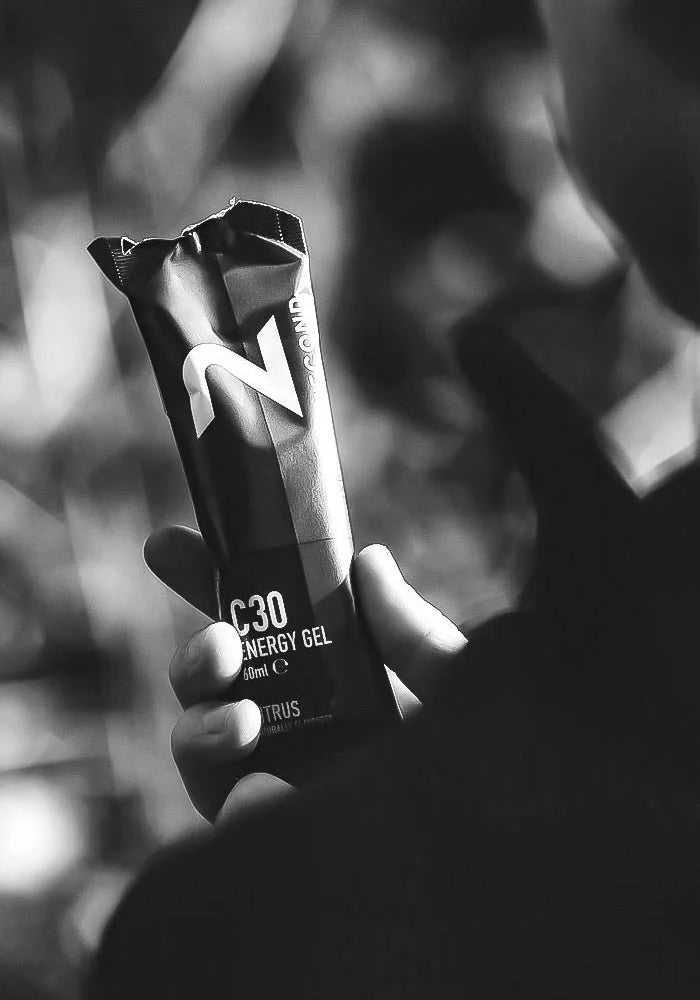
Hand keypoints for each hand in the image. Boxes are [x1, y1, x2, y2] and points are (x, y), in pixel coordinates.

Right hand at [144, 529, 466, 822]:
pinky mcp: (273, 846)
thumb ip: (411, 631)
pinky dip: (236, 798)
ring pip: (199, 748)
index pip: (260, 629)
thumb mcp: (455, 686)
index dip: (211, 584)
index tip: (169, 546)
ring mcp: (278, 790)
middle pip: (213, 687)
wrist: (494, 854)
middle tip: (221, 647)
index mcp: (330, 685)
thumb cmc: (482, 761)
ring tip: (243, 722)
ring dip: (201, 726)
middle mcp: (295, 733)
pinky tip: (262, 789)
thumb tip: (370, 558)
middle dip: (196, 657)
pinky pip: (227, 817)